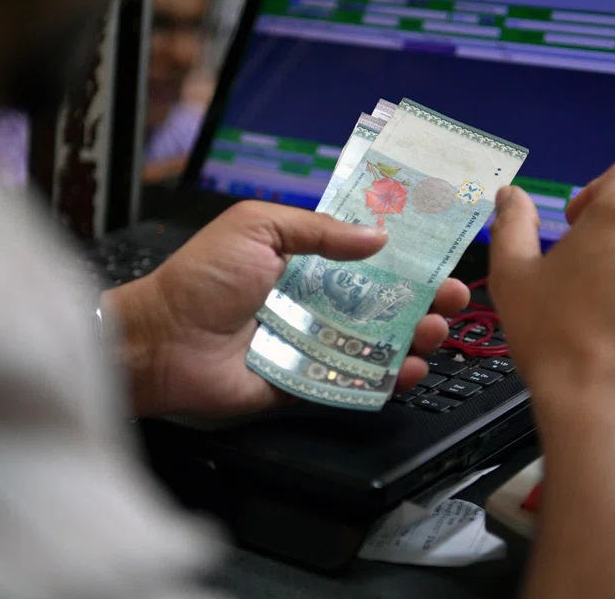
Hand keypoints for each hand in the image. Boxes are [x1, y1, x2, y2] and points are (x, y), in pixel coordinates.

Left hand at [105, 201, 469, 417]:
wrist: (162, 341)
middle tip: (452, 299)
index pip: (365, 259)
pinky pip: (353, 384)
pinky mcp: (306, 385)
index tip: (439, 255)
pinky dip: (386, 381)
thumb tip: (377, 236)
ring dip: (413, 339)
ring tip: (435, 333)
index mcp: (303, 263)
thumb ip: (317, 230)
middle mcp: (312, 303)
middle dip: (422, 301)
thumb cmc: (203, 277)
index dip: (404, 258)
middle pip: (382, 304)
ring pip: (376, 345)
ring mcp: (311, 345)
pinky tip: (411, 371)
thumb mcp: (258, 228)